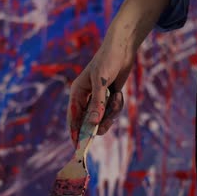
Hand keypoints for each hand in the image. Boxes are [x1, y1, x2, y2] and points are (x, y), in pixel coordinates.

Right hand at [67, 30, 132, 144]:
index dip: (75, 132)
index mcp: (77, 92)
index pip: (73, 117)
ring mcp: (98, 99)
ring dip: (111, 113)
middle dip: (98, 123)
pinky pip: (112, 112)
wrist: (123, 49)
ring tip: (116, 98)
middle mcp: (85, 98)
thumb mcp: (101, 82)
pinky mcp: (109, 99)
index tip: (78, 146)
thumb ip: (97, 104)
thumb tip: (92, 124)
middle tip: (105, 126)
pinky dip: (117, 106)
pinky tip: (119, 93)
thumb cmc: (108, 61)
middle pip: (88, 122)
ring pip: (102, 118)